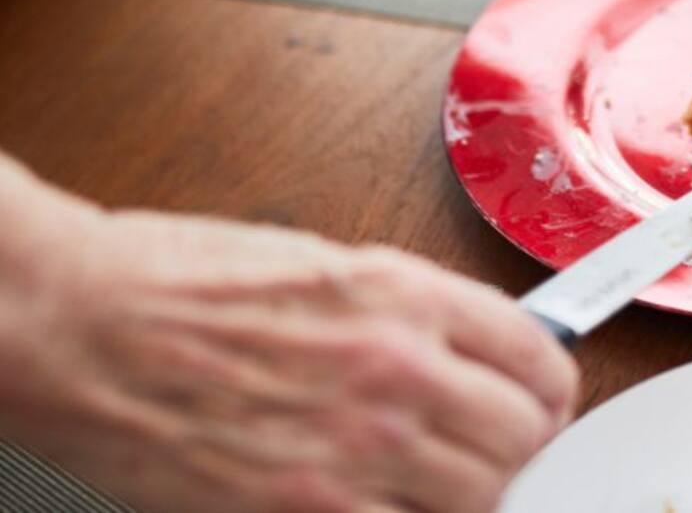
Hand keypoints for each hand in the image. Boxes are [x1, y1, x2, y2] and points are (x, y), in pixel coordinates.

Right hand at [0, 184, 576, 512]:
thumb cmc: (180, 279)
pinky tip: (400, 508)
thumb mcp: (321, 263)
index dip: (552, 383)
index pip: (534, 351)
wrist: (80, 324)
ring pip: (484, 495)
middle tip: (504, 446)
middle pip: (524, 431)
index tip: (544, 398)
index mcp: (401, 292)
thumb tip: (466, 344)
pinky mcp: (305, 509)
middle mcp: (395, 366)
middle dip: (524, 441)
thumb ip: (406, 308)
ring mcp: (355, 446)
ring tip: (453, 484)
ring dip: (480, 492)